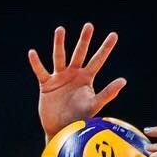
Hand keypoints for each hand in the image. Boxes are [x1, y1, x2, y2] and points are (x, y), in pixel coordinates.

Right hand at [27, 23, 126, 139]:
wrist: (61, 130)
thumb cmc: (79, 119)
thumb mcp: (94, 105)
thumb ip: (108, 93)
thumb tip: (123, 80)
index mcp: (86, 78)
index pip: (98, 60)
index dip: (106, 48)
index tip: (114, 35)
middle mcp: (73, 74)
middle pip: (79, 53)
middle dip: (84, 40)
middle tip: (89, 26)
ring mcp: (59, 78)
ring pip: (59, 57)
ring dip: (59, 44)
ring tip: (60, 30)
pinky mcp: (46, 85)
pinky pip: (41, 71)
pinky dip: (36, 63)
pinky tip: (32, 53)